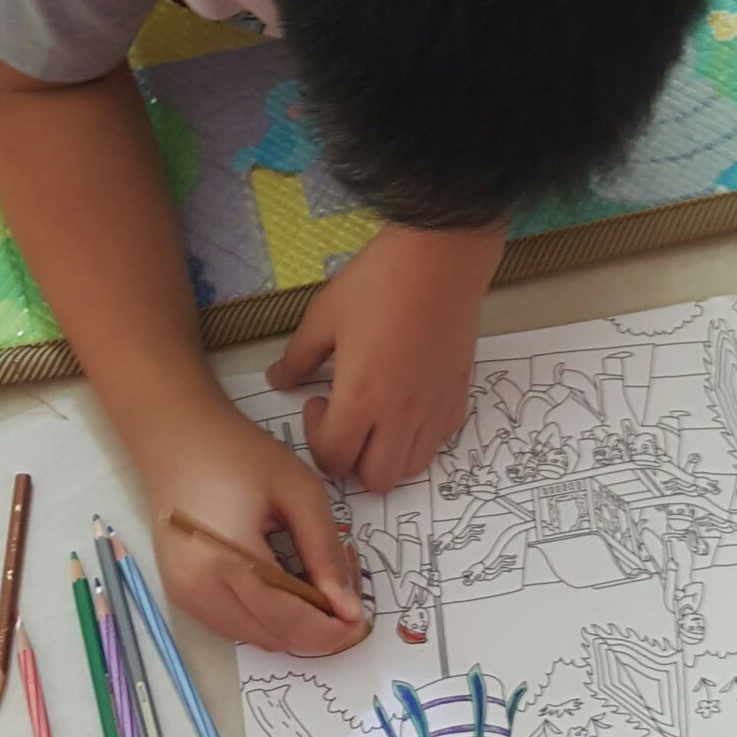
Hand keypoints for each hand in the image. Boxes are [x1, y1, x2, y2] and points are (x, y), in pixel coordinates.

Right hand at [148, 384, 369, 655]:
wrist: (177, 439)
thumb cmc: (241, 455)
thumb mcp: (300, 492)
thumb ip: (325, 552)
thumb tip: (349, 609)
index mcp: (228, 562)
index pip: (290, 622)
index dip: (332, 630)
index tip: (361, 618)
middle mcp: (199, 591)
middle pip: (274, 638)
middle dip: (317, 627)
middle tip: (343, 593)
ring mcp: (185, 597)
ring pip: (256, 638)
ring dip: (292, 625)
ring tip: (314, 585)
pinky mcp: (180, 595)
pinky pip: (235, 625)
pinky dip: (266, 617)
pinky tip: (283, 585)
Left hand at [275, 219, 503, 491]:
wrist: (441, 256)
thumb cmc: (379, 282)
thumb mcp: (324, 315)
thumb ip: (298, 356)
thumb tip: (278, 379)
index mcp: (361, 399)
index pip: (333, 458)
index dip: (315, 439)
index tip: (317, 401)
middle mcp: (401, 415)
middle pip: (375, 480)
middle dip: (352, 461)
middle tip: (343, 421)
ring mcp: (434, 409)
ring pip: (412, 467)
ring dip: (388, 455)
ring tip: (377, 417)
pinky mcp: (458, 395)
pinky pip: (440, 439)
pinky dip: (420, 435)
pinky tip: (408, 401)